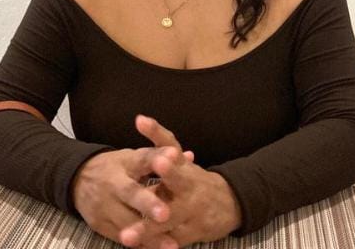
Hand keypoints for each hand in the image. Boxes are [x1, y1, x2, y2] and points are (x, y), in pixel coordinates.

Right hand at [71, 147, 175, 245]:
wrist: (79, 178)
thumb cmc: (118, 167)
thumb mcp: (134, 156)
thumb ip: (161, 158)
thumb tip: (190, 157)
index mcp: (125, 162)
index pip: (143, 158)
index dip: (159, 159)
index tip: (176, 157)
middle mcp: (113, 183)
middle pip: (131, 193)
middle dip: (148, 204)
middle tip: (166, 214)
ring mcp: (104, 205)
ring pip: (127, 222)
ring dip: (149, 235)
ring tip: (172, 245)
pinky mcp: (100, 225)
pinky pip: (121, 237)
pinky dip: (140, 245)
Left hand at [120, 117, 241, 247]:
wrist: (229, 203)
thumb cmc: (194, 180)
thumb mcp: (181, 161)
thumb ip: (160, 143)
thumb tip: (139, 119)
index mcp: (183, 164)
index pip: (169, 143)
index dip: (156, 132)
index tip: (141, 121)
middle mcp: (189, 184)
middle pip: (177, 178)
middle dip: (166, 173)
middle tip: (156, 166)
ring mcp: (192, 209)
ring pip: (169, 218)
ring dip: (147, 228)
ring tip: (126, 235)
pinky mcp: (193, 232)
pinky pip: (171, 241)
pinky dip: (156, 246)